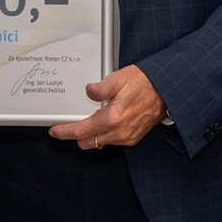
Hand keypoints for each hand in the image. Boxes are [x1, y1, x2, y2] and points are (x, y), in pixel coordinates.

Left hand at [48, 65, 165, 148]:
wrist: (165, 90)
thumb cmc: (144, 83)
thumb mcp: (119, 78)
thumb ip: (101, 87)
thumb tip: (88, 91)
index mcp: (112, 118)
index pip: (81, 131)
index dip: (65, 132)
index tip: (55, 131)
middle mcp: (119, 132)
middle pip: (87, 142)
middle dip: (77, 134)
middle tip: (73, 121)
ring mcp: (126, 137)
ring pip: (99, 142)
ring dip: (92, 134)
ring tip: (95, 117)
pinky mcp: (133, 138)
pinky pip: (112, 141)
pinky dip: (105, 134)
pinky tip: (108, 120)